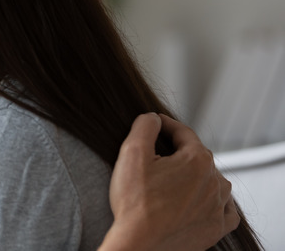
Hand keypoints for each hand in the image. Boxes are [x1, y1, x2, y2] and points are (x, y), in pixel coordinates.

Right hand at [101, 113, 238, 250]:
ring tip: (175, 179)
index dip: (166, 126)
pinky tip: (202, 201)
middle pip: (198, 156)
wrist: (140, 244)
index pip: (183, 133)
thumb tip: (153, 118)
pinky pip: (226, 210)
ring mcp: (217, 206)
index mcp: (197, 160)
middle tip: (157, 155)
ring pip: (213, 181)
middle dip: (179, 152)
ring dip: (197, 176)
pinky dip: (216, 202)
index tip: (154, 124)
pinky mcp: (215, 228)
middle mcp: (214, 181)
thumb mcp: (132, 153)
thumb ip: (144, 126)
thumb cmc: (135, 202)